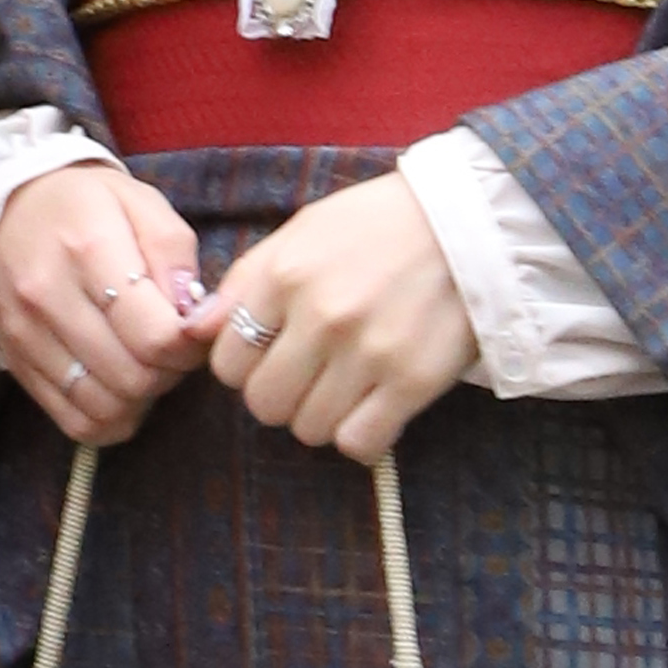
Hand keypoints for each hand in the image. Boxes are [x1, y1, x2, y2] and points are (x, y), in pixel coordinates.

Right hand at [0, 159, 210, 445]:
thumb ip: (176, 257)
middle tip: (171, 344)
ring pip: (105, 408)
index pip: (154, 336)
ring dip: (141, 398)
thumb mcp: (141, 204)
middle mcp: (48, 297)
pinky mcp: (16, 364)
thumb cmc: (85, 205)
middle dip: (170, 370)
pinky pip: (75, 421)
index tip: (194, 327)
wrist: (4, 210)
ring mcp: (26, 336)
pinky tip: (120, 388)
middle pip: (134, 378)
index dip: (191, 344)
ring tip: (144, 362)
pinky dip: (110, 417)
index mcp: (88, 249)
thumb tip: (198, 318)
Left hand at [204, 175, 475, 465]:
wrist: (472, 223)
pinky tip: (373, 407)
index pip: (227, 361)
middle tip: (308, 376)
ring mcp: (368, 352)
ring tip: (346, 385)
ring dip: (321, 416)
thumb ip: (245, 282)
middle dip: (279, 396)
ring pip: (308, 429)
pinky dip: (361, 436)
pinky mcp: (413, 382)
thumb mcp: (302, 233)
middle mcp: (322, 315)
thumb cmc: (378, 226)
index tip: (271, 355)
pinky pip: (359, 443)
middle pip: (263, 403)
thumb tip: (195, 331)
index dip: (245, 366)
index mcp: (285, 274)